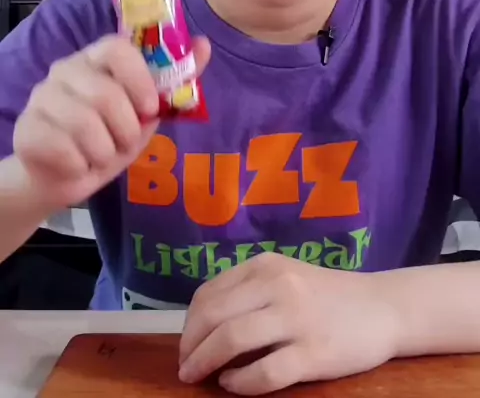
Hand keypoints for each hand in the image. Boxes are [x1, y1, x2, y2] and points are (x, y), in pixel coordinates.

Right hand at [13, 34, 209, 211]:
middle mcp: (66, 70)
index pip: (116, 48)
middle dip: (125, 130)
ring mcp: (41, 97)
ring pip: (85, 126)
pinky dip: (81, 165)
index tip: (149, 107)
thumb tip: (204, 44)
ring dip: (104, 151)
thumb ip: (174, 78)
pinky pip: (64, 149)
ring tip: (100, 153)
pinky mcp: (26, 129)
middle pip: (105, 94)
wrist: (65, 176)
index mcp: (97, 59)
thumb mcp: (146, 111)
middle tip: (122, 141)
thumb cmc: (109, 137)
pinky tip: (77, 163)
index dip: (138, 78)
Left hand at [179, 252, 399, 394]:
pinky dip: (239, 382)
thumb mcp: (286, 277)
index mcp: (266, 266)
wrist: (384, 307)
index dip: (189, 323)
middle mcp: (278, 285)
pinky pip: (264, 372)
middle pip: (214, 316)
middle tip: (185, 367)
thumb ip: (249, 291)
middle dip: (190, 345)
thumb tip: (202, 327)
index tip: (186, 343)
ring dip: (205, 362)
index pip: (209, 293)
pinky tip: (232, 384)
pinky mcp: (313, 353)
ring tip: (198, 377)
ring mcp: (296, 319)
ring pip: (232, 340)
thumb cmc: (328, 295)